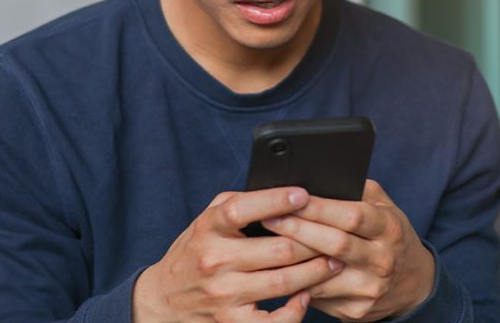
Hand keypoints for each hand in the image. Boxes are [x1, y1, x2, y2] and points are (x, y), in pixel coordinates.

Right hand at [132, 187, 344, 322]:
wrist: (161, 302)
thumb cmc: (195, 253)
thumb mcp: (206, 221)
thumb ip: (237, 203)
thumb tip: (280, 189)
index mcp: (209, 228)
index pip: (242, 209)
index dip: (275, 200)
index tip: (303, 194)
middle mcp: (214, 261)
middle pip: (278, 249)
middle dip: (314, 241)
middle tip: (338, 235)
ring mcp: (223, 295)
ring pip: (284, 282)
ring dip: (316, 272)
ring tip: (335, 262)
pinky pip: (275, 320)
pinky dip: (297, 309)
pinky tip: (307, 295)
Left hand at [261, 180, 434, 321]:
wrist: (412, 282)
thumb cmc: (389, 235)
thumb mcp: (384, 207)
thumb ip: (357, 192)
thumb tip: (319, 180)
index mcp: (389, 228)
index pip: (351, 215)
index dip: (319, 207)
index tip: (291, 198)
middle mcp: (383, 259)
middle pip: (335, 244)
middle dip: (298, 230)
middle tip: (269, 218)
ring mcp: (370, 288)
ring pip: (322, 275)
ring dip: (292, 261)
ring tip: (267, 245)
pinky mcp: (356, 309)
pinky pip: (319, 296)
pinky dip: (298, 283)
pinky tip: (281, 270)